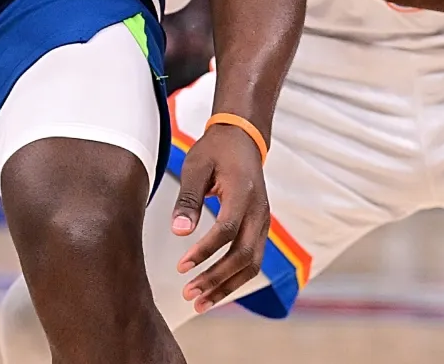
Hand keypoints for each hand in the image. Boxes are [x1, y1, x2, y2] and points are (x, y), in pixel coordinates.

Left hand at [169, 122, 269, 312]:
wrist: (243, 139)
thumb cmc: (216, 151)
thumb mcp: (196, 166)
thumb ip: (188, 199)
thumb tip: (179, 232)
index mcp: (244, 193)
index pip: (227, 230)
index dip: (204, 252)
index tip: (181, 267)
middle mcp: (260, 211)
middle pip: (244, 255)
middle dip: (216, 279)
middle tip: (189, 293)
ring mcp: (264, 222)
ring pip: (252, 264)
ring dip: (227, 286)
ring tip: (200, 303)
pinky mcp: (260, 229)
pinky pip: (252, 260)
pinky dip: (234, 279)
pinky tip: (214, 291)